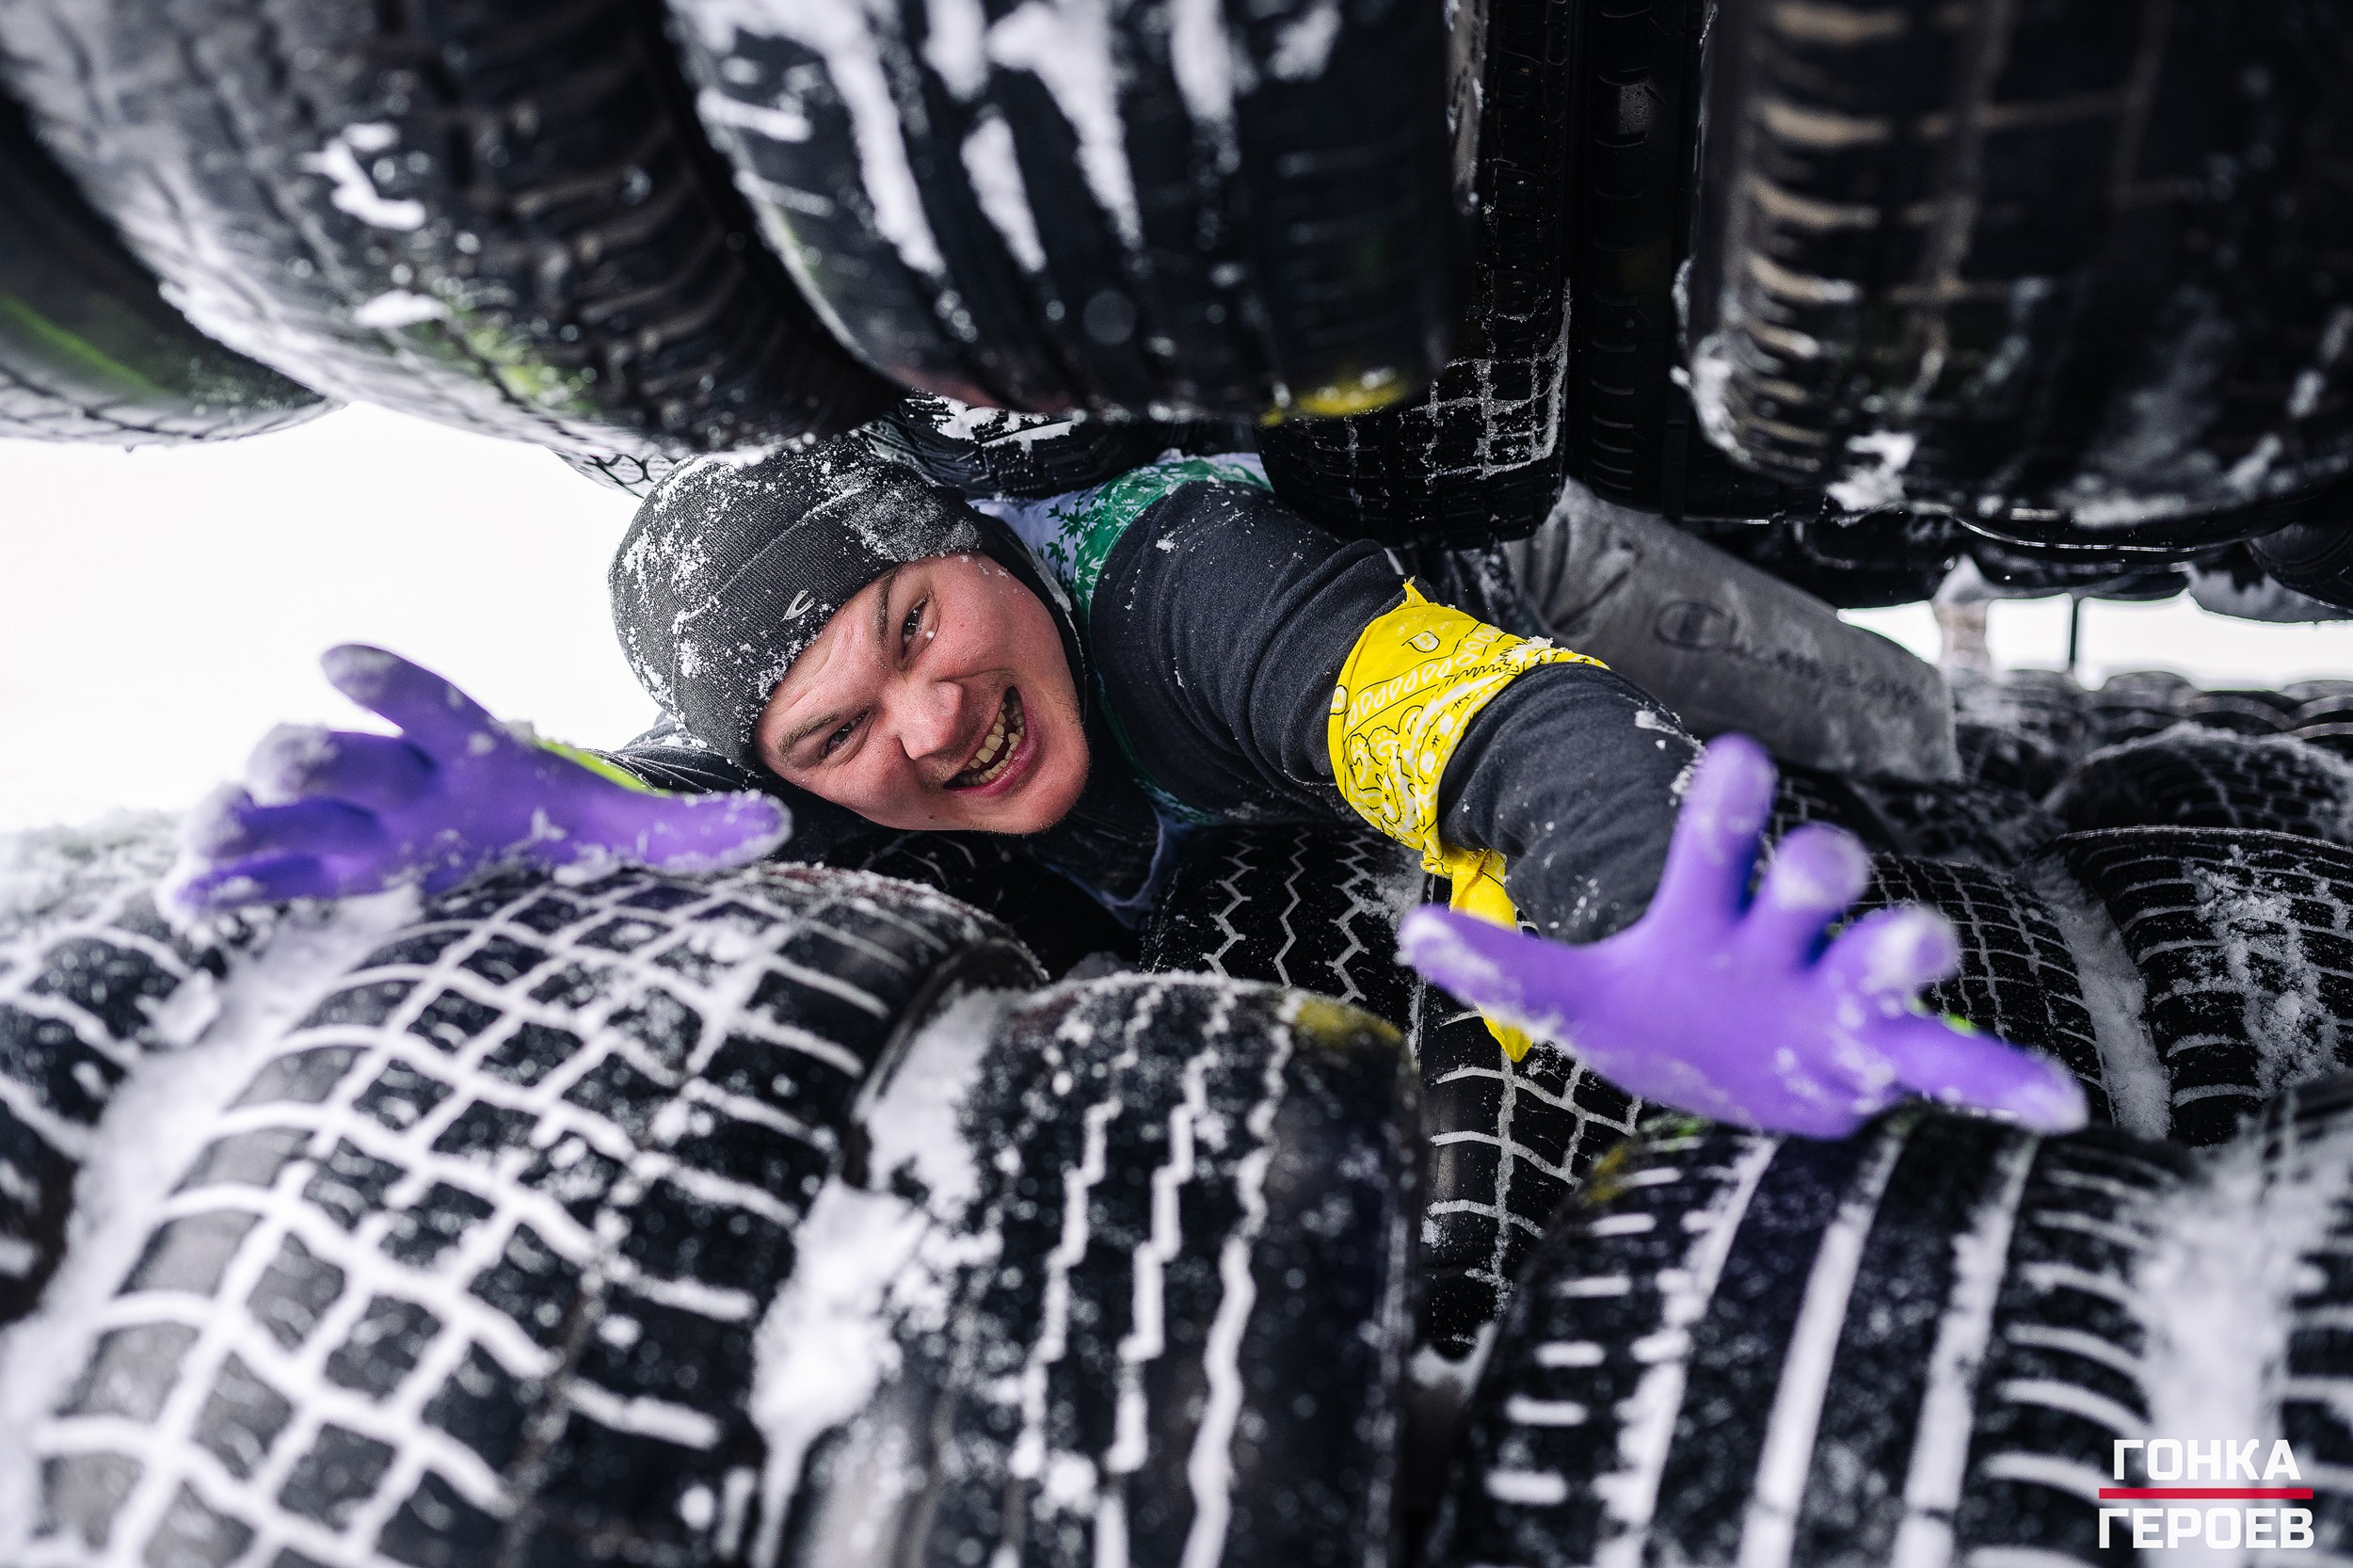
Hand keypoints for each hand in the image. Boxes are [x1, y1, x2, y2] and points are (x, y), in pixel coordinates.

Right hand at [163, 645, 790, 915]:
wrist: (474, 817)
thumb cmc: (538, 811)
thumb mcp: (609, 820)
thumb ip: (686, 828)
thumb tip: (779, 825)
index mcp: (458, 755)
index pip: (426, 706)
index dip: (385, 683)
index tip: (339, 655)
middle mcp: (385, 775)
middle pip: (331, 753)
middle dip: (301, 753)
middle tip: (280, 760)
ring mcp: (332, 817)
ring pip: (268, 805)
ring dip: (234, 819)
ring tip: (207, 842)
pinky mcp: (297, 860)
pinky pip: (247, 868)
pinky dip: (215, 884)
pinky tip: (185, 903)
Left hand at [1395, 734, 2085, 1137]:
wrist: (1714, 1057)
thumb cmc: (1649, 1007)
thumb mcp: (1569, 993)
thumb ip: (1500, 964)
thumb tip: (1408, 934)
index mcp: (1707, 905)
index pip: (1714, 839)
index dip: (1727, 802)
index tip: (1735, 757)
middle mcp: (1782, 932)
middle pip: (1810, 882)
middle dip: (1817, 872)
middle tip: (1822, 859)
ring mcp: (1834, 989)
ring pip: (1880, 955)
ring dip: (1905, 949)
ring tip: (1928, 943)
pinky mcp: (1874, 1053)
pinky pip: (1948, 1067)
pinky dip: (2001, 1084)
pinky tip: (2059, 1105)